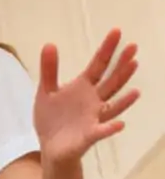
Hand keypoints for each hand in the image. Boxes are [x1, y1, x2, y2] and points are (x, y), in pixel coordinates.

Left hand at [34, 29, 139, 166]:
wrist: (50, 147)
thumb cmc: (52, 118)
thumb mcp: (46, 92)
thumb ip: (49, 70)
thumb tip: (49, 44)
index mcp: (83, 87)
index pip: (98, 65)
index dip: (106, 49)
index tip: (117, 31)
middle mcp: (94, 99)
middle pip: (111, 80)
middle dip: (121, 65)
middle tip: (133, 47)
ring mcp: (94, 117)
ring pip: (113, 102)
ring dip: (124, 91)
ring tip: (133, 78)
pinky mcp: (89, 135)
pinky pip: (101, 131)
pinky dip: (110, 128)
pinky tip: (120, 124)